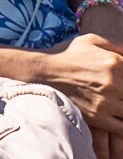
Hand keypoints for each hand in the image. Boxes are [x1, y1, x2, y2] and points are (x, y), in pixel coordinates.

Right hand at [44, 32, 122, 152]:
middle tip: (121, 93)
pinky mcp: (100, 118)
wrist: (44, 73)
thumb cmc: (67, 56)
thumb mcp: (90, 40)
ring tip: (119, 103)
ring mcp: (108, 102)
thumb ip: (114, 44)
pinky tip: (119, 118)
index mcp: (114, 62)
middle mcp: (115, 83)